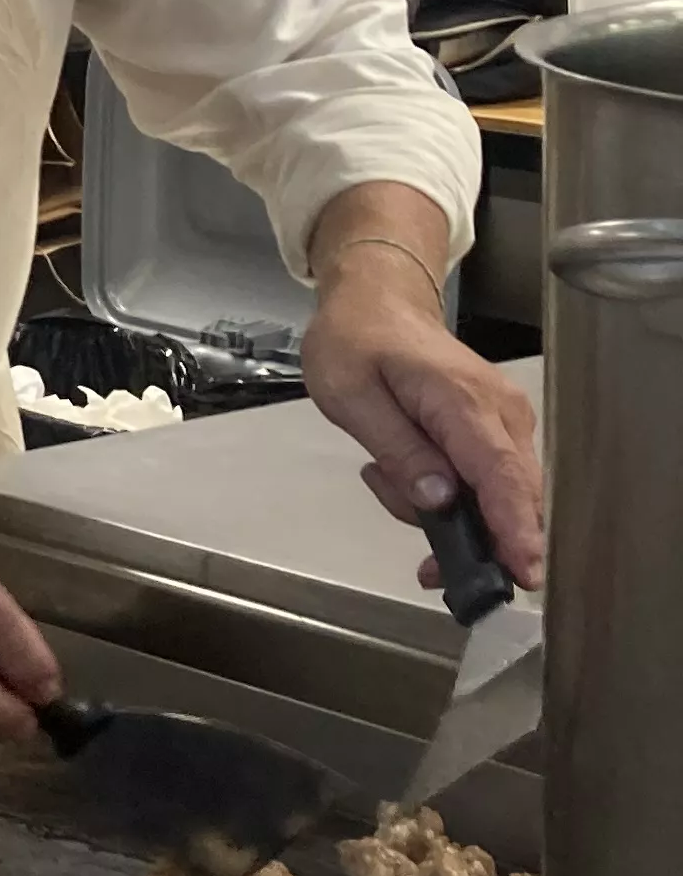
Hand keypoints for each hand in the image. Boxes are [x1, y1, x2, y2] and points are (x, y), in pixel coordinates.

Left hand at [304, 258, 545, 583]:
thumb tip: (440, 501)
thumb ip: (398, 449)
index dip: (514, 528)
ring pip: (496, 497)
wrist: (377, 303)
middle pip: (510, 496)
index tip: (523, 571)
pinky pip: (488, 483)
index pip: (500, 474)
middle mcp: (503, 414)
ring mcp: (507, 423)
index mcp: (464, 401)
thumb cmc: (356, 343)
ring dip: (445, 513)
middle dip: (473, 540)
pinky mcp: (498, 432)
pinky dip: (451, 499)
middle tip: (423, 564)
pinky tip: (401, 474)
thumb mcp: (351, 397)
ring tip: (381, 471)